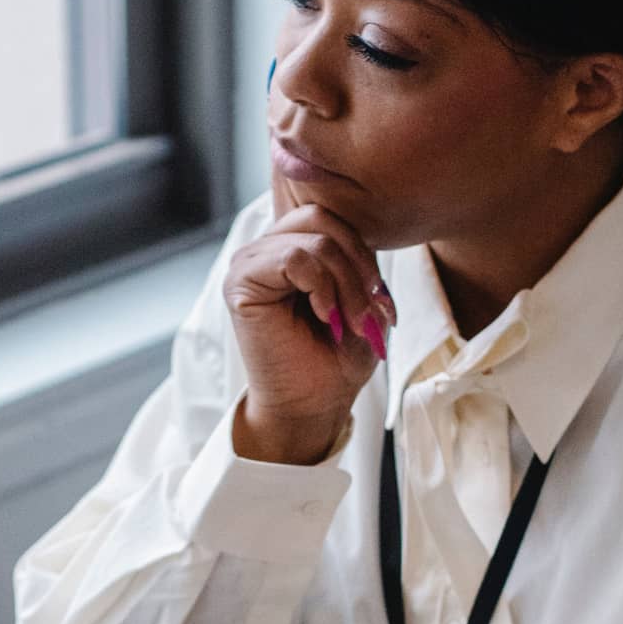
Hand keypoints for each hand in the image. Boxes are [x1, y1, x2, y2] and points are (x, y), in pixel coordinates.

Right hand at [224, 195, 395, 464]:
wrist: (313, 404)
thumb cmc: (336, 357)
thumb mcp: (361, 300)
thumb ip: (358, 262)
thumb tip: (370, 237)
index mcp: (292, 248)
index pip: (331, 219)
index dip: (364, 255)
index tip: (381, 303)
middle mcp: (266, 249)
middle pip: (323, 219)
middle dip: (358, 266)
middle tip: (368, 313)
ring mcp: (250, 262)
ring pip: (314, 239)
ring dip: (345, 284)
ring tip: (349, 322)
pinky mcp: (241, 282)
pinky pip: (294, 258)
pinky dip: (321, 286)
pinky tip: (323, 315)